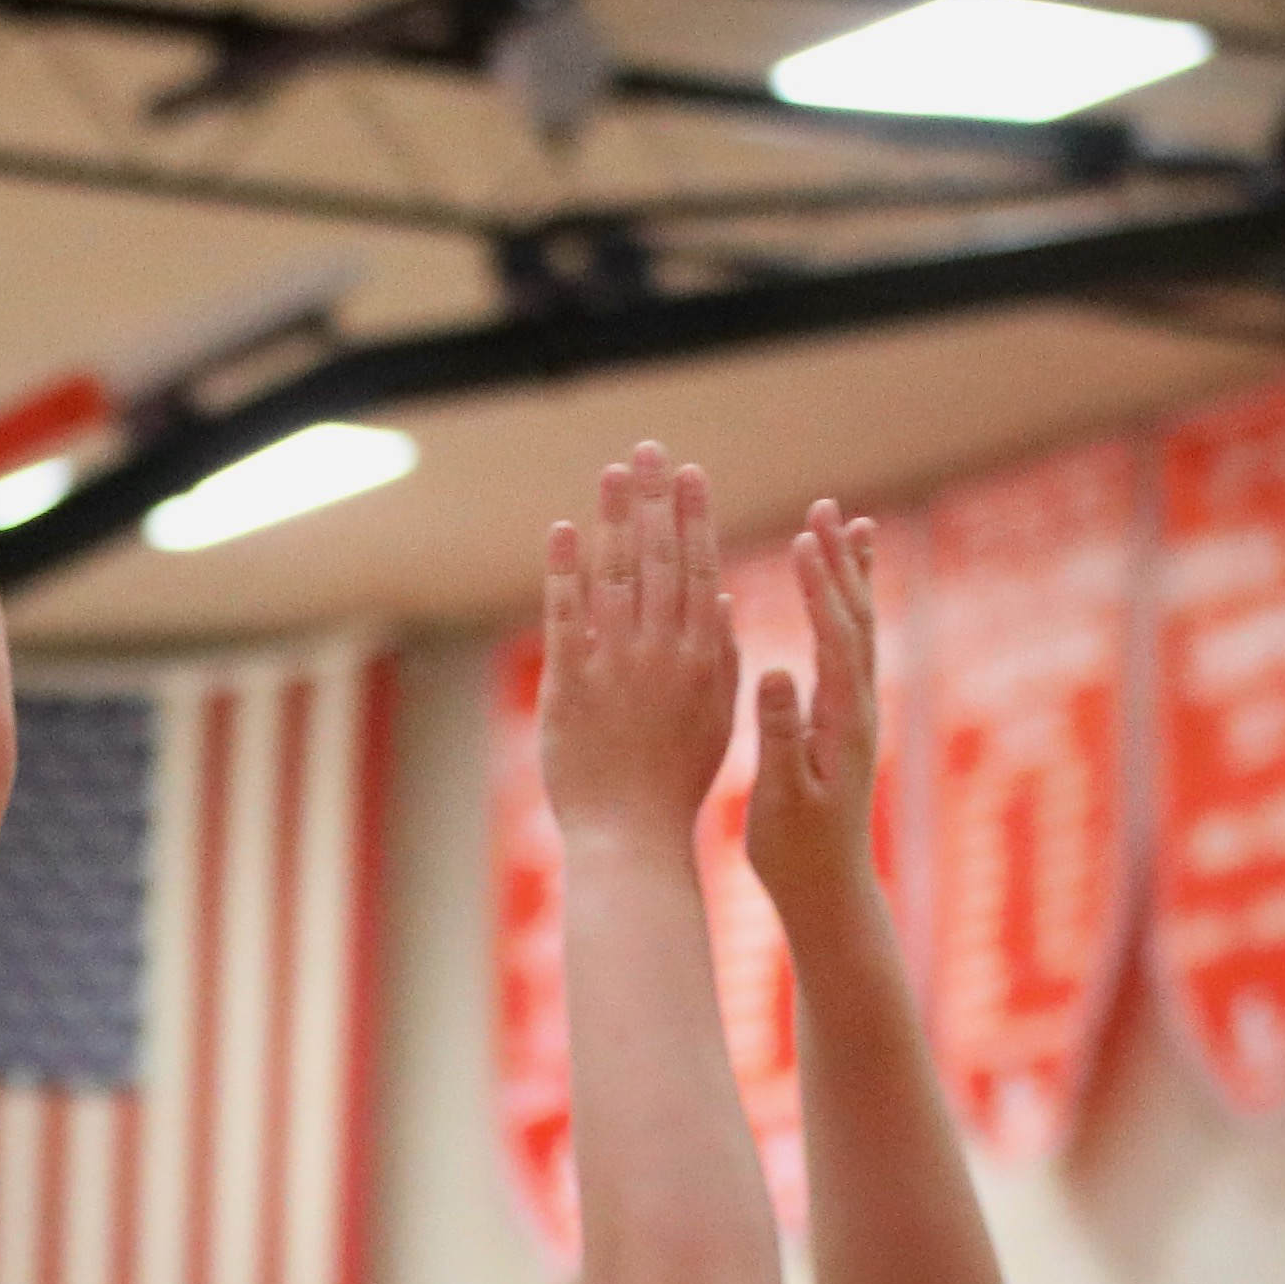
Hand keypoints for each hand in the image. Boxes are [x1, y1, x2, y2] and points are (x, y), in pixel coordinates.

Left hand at [537, 444, 743, 835]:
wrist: (630, 834)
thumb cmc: (677, 779)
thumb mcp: (717, 715)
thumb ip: (722, 653)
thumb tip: (722, 594)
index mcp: (703, 657)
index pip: (700, 570)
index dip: (694, 517)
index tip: (690, 473)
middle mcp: (661, 652)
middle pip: (659, 559)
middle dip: (654, 499)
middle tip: (649, 449)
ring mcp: (613, 665)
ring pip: (615, 576)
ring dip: (613, 519)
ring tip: (612, 472)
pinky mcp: (569, 684)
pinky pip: (565, 616)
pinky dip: (564, 571)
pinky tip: (562, 530)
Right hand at [737, 499, 885, 924]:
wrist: (829, 888)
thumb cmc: (796, 851)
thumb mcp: (780, 795)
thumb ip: (779, 731)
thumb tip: (777, 670)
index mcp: (841, 722)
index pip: (834, 639)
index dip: (819, 588)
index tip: (802, 540)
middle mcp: (858, 707)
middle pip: (855, 618)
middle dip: (839, 562)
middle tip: (826, 509)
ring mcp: (855, 711)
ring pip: (858, 626)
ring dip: (848, 574)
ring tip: (843, 523)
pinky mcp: (844, 718)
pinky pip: (846, 647)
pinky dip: (841, 606)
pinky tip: (830, 589)